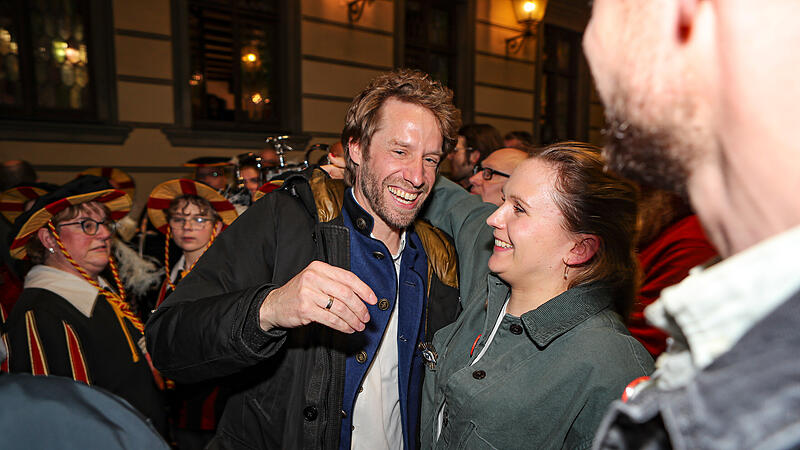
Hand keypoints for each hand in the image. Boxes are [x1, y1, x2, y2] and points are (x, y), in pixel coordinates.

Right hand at [259, 261, 376, 332]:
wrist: (275, 305)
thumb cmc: (299, 293)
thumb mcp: (315, 281)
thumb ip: (335, 283)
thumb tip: (361, 295)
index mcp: (319, 267)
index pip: (348, 277)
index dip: (364, 289)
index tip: (373, 300)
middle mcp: (313, 278)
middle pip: (346, 293)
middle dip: (360, 307)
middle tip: (366, 317)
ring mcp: (308, 293)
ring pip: (340, 308)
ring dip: (353, 319)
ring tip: (359, 325)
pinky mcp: (305, 309)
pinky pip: (331, 319)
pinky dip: (343, 326)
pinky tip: (347, 328)